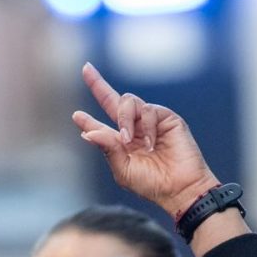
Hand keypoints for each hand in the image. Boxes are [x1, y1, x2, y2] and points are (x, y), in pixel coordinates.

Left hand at [71, 63, 217, 217]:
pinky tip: (150, 143)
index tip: (76, 116)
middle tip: (86, 69)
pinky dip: (145, 126)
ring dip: (124, 119)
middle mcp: (134, 129)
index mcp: (120, 144)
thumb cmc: (152, 184)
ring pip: (128, 101)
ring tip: (129, 140)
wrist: (180, 188)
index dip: (87, 121)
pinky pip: (148, 109)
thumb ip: (107, 149)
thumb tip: (87, 133)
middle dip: (98, 84)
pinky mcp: (166, 118)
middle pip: (112, 101)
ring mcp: (149, 121)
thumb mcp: (123, 170)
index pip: (100, 127)